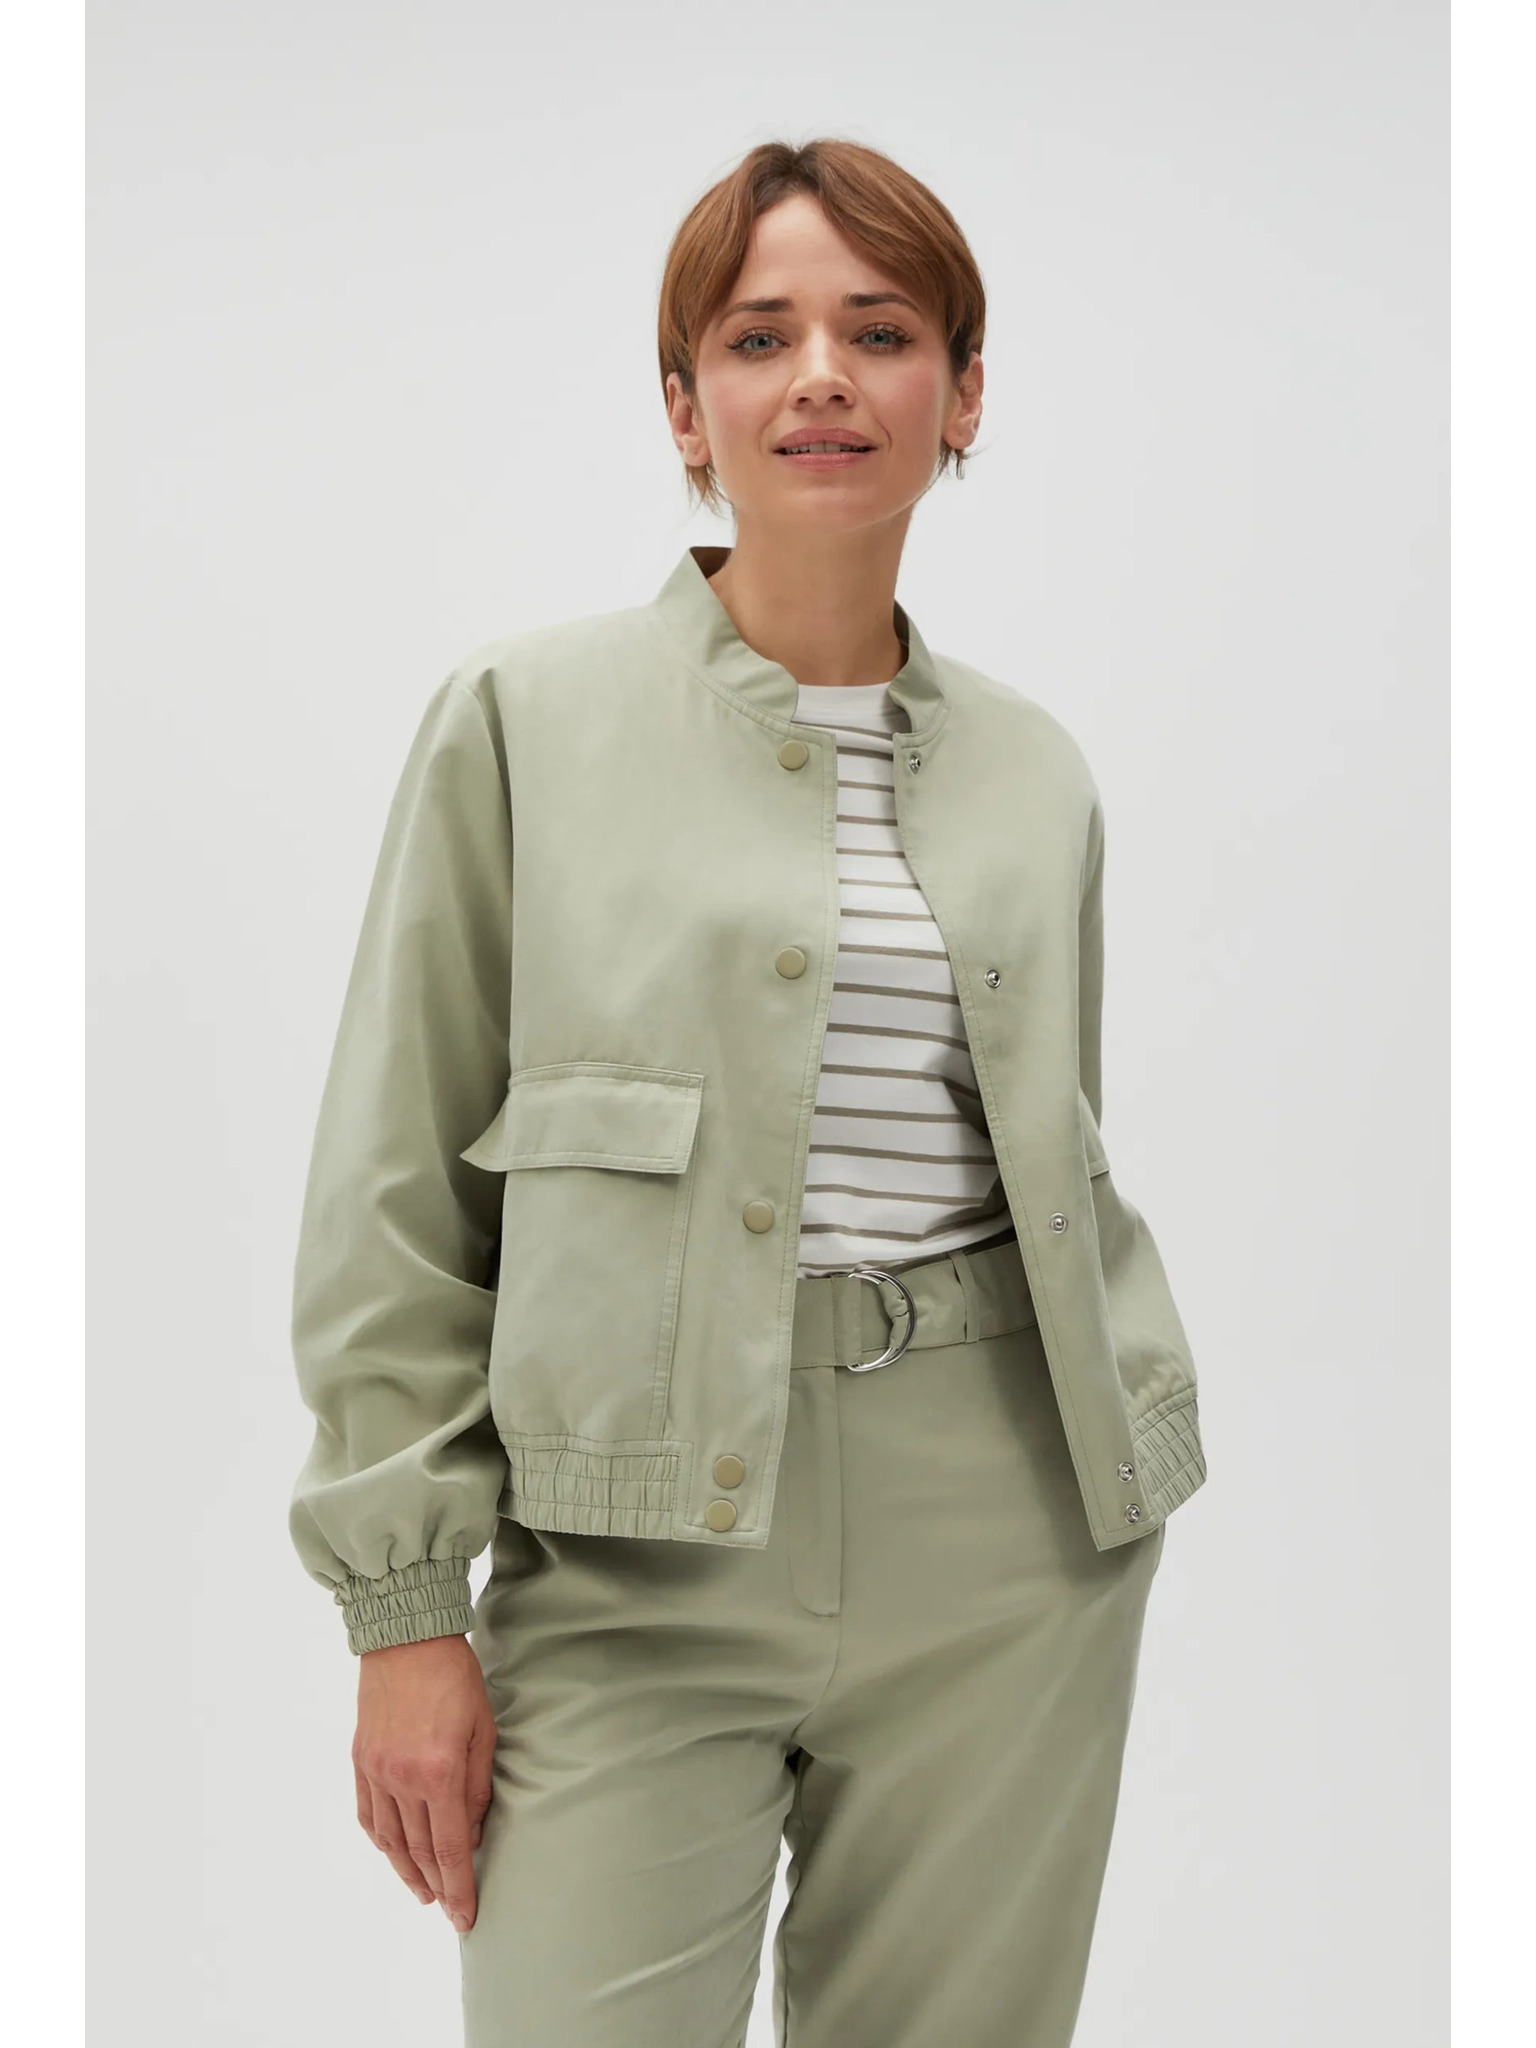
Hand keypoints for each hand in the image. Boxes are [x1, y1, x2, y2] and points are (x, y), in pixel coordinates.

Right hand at [352, 1634, 497, 1932]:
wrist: (406, 1637)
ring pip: (389, 1840)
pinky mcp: (360, 1760)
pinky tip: (392, 1852)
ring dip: (406, 1871)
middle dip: (437, 1886)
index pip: (450, 1848)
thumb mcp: (483, 1728)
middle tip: (449, 1909)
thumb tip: (474, 1829)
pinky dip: (380, 1840)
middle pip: (418, 1851)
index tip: (465, 1917)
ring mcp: (375, 1771)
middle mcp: (401, 1779)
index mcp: (438, 1772)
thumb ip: (479, 1783)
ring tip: (424, 1891)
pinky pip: (367, 1814)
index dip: (460, 1887)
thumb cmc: (453, 1677)